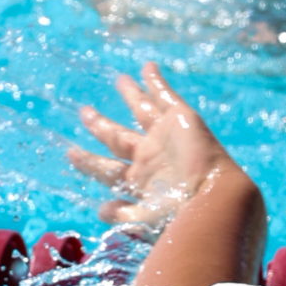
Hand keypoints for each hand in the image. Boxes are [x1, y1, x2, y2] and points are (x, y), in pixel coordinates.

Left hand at [69, 62, 238, 225]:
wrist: (214, 197)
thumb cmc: (180, 212)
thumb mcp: (145, 219)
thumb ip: (122, 214)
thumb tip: (100, 210)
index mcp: (139, 181)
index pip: (107, 168)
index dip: (88, 162)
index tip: (71, 154)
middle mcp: (149, 156)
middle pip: (118, 137)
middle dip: (101, 125)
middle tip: (84, 113)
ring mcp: (164, 136)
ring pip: (141, 111)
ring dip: (130, 95)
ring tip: (120, 80)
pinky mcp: (180, 118)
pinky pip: (165, 95)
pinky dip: (156, 81)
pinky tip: (147, 67)